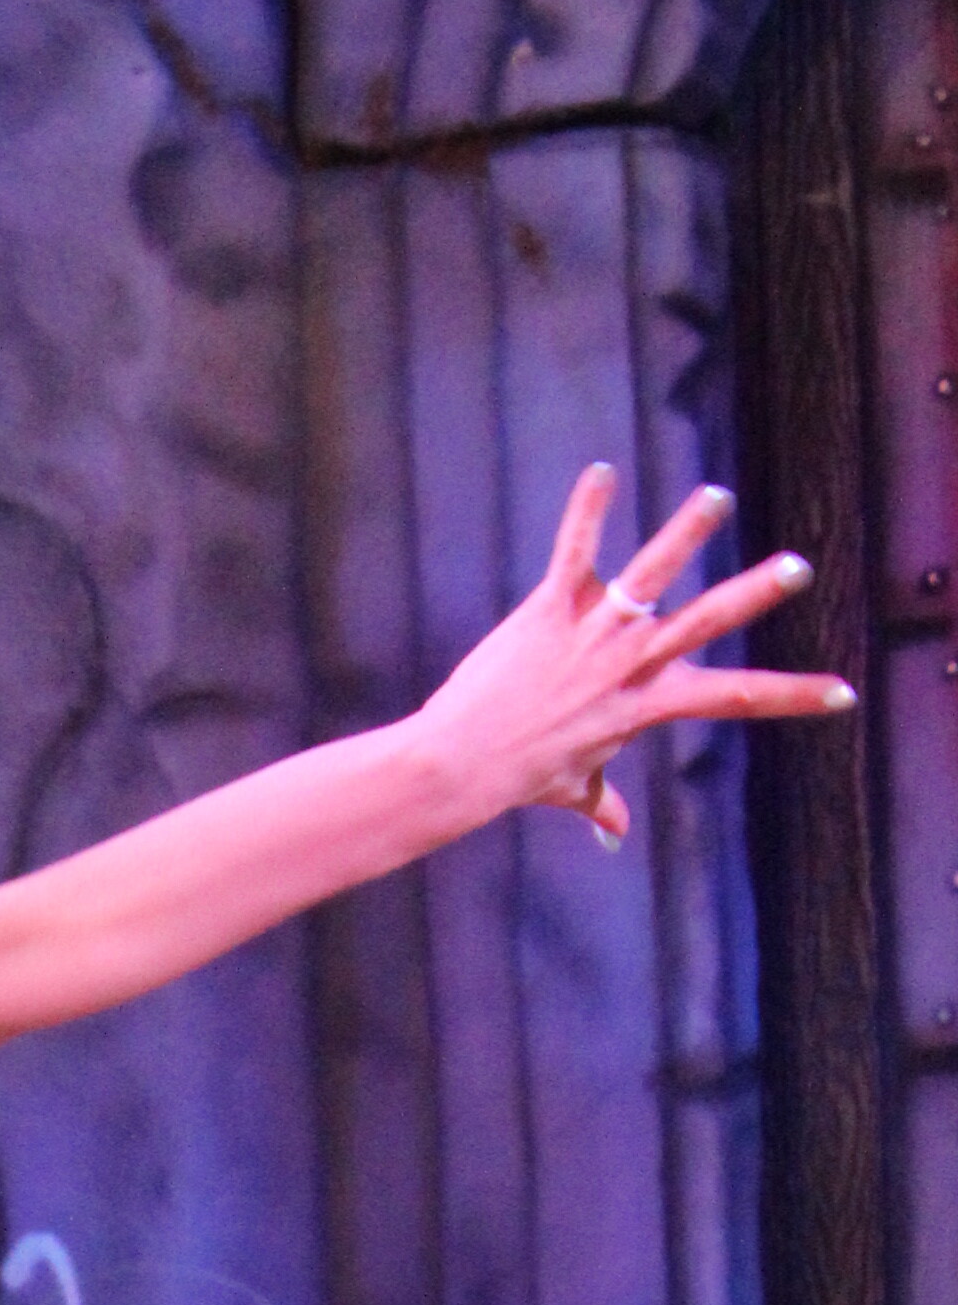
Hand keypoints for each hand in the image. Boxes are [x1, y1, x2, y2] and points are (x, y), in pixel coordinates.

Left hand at [417, 470, 853, 851]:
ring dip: (685, 532)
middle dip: (755, 593)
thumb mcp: (572, 788)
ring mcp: (593, 633)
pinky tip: (602, 471)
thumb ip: (602, 803)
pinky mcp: (551, 609)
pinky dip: (588, 510)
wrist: (461, 764)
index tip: (843, 694)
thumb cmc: (517, 776)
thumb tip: (612, 833)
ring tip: (717, 496)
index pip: (736, 697)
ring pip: (651, 575)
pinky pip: (576, 551)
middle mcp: (630, 664)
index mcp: (647, 704)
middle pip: (706, 621)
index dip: (793, 696)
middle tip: (797, 566)